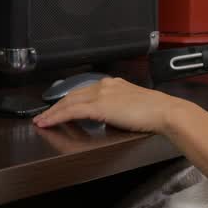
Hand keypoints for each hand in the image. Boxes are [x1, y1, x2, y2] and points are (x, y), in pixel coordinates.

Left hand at [32, 77, 183, 133]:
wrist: (165, 111)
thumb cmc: (156, 112)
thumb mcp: (134, 105)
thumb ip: (119, 108)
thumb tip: (112, 117)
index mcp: (113, 84)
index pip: (84, 91)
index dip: (68, 101)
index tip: (59, 108)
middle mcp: (105, 85)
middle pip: (72, 95)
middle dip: (56, 106)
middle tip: (43, 116)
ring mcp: (101, 94)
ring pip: (69, 102)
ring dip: (53, 112)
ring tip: (42, 121)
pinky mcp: (100, 106)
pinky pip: (72, 111)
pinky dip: (58, 117)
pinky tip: (49, 123)